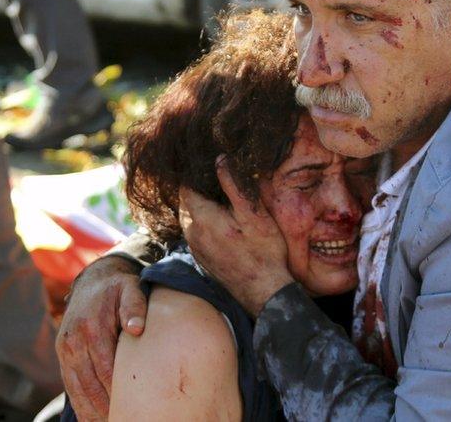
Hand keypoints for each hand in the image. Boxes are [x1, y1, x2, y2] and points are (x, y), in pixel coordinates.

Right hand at [57, 256, 146, 419]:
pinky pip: (69, 385)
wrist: (94, 280)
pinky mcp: (63, 354)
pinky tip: (91, 419)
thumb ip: (135, 306)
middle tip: (125, 418)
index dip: (118, 390)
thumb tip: (137, 328)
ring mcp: (65, 349)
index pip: (105, 368)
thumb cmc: (119, 287)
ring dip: (91, 410)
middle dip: (105, 406)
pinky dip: (80, 404)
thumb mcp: (131, 288)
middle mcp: (74, 341)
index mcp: (91, 327)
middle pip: (89, 383)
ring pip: (77, 388)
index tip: (133, 405)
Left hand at [179, 157, 293, 315]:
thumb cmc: (264, 252)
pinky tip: (226, 224)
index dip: (198, 175)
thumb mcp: (253, 213)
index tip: (212, 168)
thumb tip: (219, 159)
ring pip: (191, 218)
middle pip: (187, 202)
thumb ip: (233, 185)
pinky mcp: (202, 258)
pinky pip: (197, 233)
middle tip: (222, 184)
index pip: (186, 186)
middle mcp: (192, 234)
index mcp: (201, 219)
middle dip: (201, 190)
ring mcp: (195, 248)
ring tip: (225, 203)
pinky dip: (205, 224)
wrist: (265, 292)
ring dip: (203, 208)